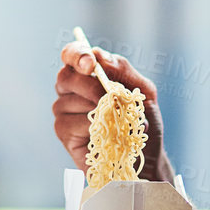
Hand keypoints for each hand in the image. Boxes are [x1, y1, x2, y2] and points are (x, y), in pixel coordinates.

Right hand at [51, 41, 171, 181]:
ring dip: (99, 110)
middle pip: (66, 76)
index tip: (90, 64)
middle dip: (92, 87)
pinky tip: (106, 134)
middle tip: (112, 99)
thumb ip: (123, 70)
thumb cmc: (142, 120)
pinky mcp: (63, 132)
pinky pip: (73, 123)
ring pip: (70, 101)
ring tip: (118, 122)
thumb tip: (100, 57)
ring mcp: (63, 110)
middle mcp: (70, 89)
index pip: (71, 54)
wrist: (145, 155)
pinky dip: (94, 127)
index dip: (77, 54)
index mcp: (87, 73)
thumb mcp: (143, 90)